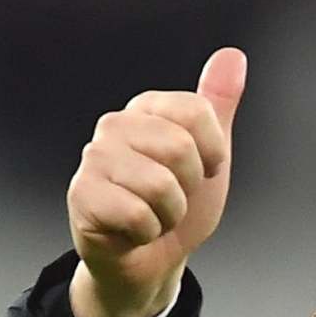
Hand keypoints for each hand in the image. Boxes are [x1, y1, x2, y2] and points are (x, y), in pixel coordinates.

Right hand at [66, 47, 247, 316]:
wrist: (152, 260)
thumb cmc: (177, 206)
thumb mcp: (210, 155)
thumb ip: (218, 104)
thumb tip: (233, 55)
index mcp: (147, 109)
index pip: (197, 112)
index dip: (213, 153)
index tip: (202, 171)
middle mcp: (115, 126)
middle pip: (180, 148)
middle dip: (189, 188)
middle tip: (172, 198)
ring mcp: (94, 159)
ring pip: (160, 185)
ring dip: (170, 215)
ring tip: (153, 214)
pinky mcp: (82, 196)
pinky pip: (137, 214)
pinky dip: (147, 233)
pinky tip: (134, 231)